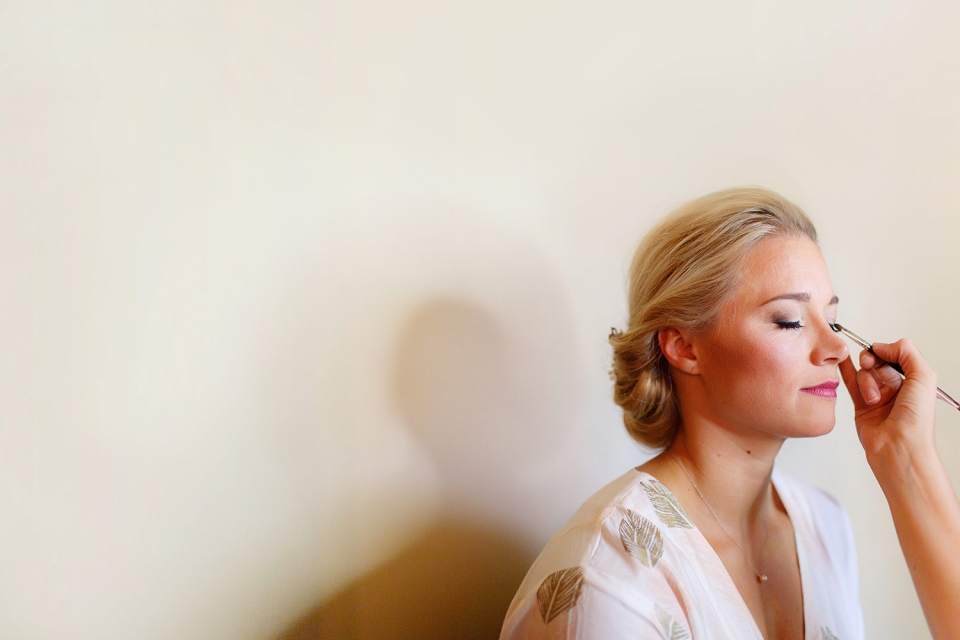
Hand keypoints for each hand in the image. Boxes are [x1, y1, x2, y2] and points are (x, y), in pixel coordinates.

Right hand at [838, 339, 937, 467]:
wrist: (899, 447)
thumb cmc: (916, 421)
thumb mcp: (924, 378)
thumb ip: (906, 353)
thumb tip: (882, 345)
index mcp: (913, 381)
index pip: (895, 355)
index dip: (886, 350)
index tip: (880, 352)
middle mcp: (896, 387)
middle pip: (877, 361)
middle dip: (871, 360)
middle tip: (869, 364)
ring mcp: (877, 396)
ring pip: (864, 373)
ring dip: (866, 381)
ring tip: (873, 398)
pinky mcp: (861, 405)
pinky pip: (850, 383)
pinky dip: (845, 370)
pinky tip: (840, 361)